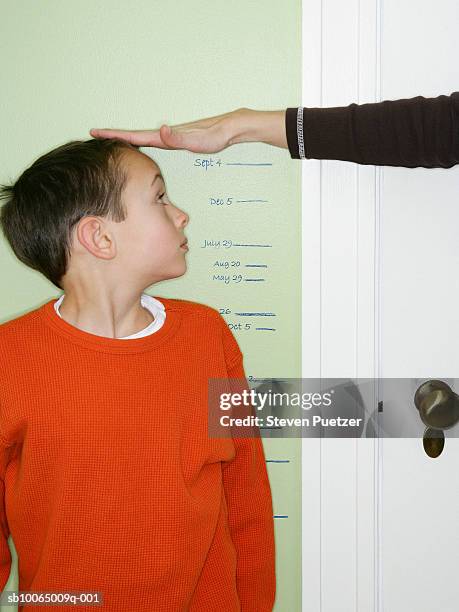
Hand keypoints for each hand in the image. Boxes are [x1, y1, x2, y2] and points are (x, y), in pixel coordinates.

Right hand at [89, 108, 245, 153]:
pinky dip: (142, 142)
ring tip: (111, 141)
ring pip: (143, 138)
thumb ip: (178, 138)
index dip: (115, 135)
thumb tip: (161, 131)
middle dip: (114, 136)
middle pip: (134, 135)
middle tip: (95, 135)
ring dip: (126, 139)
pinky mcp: (178, 140)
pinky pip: (154, 141)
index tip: (95, 132)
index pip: (135, 136)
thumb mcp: (197, 140)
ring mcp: (171, 137)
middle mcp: (166, 135)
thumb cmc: (216, 136)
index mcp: (165, 136)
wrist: (231, 128)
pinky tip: (142, 145)